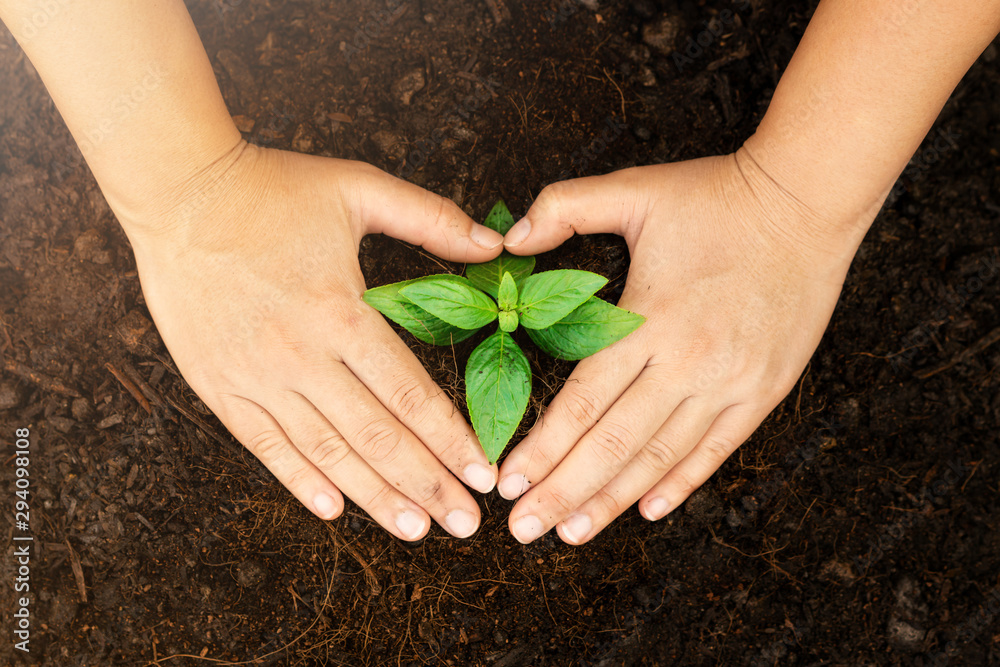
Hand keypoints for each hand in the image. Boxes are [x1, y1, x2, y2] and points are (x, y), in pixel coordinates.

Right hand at [126, 143, 505, 539]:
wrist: (179, 193)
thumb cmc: (274, 189)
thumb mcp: (360, 188)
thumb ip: (432, 220)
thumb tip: (497, 246)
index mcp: (341, 311)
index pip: (409, 394)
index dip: (451, 439)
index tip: (484, 473)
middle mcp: (301, 354)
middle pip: (376, 436)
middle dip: (427, 484)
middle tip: (465, 523)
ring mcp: (256, 375)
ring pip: (326, 451)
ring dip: (374, 496)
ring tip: (415, 529)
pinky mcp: (218, 385)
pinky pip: (264, 445)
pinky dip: (300, 480)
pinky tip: (333, 509)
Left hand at [495, 150, 870, 543]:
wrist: (806, 202)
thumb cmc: (714, 196)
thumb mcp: (632, 189)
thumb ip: (563, 208)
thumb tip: (507, 240)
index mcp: (648, 318)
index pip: (582, 402)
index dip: (542, 448)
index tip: (508, 481)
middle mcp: (687, 361)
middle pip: (613, 443)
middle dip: (562, 492)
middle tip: (524, 530)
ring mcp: (730, 382)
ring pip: (660, 457)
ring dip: (612, 500)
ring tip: (572, 533)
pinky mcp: (762, 391)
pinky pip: (715, 450)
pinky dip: (679, 483)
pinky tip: (647, 510)